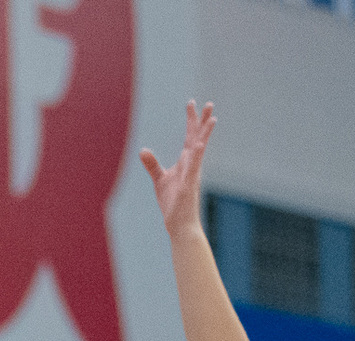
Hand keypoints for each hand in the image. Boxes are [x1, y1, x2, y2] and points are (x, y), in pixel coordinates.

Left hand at [138, 100, 215, 233]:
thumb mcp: (159, 180)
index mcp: (186, 161)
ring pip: (200, 150)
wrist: (179, 223)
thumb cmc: (172, 202)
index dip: (191, 120)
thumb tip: (143, 150)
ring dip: (205, 135)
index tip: (192, 103)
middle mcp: (192, 164)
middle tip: (208, 103)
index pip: (189, 136)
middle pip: (197, 138)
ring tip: (211, 119)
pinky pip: (193, 168)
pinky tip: (197, 145)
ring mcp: (192, 173)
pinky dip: (195, 156)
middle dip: (202, 121)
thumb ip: (152, 165)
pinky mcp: (188, 185)